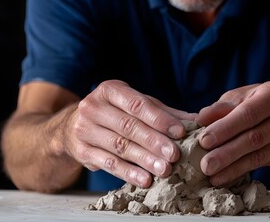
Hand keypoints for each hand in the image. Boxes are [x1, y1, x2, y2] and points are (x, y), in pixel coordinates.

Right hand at [63, 80, 196, 187]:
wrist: (72, 127)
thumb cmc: (114, 114)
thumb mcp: (135, 106)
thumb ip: (164, 112)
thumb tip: (197, 121)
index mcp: (110, 90)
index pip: (137, 104)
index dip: (160, 119)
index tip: (180, 132)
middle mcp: (93, 107)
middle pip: (129, 126)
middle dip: (154, 142)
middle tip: (175, 155)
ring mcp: (84, 129)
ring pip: (119, 146)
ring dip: (144, 159)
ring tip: (165, 170)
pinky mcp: (82, 151)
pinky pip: (108, 163)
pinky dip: (128, 172)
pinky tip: (145, 179)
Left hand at [196, 81, 269, 186]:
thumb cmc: (256, 102)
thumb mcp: (239, 98)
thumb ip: (220, 108)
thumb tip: (200, 119)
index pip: (249, 114)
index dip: (226, 128)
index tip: (204, 141)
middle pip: (255, 138)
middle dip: (227, 153)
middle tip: (206, 165)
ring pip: (259, 155)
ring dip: (232, 167)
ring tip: (212, 175)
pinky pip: (261, 164)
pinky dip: (239, 171)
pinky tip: (224, 176)